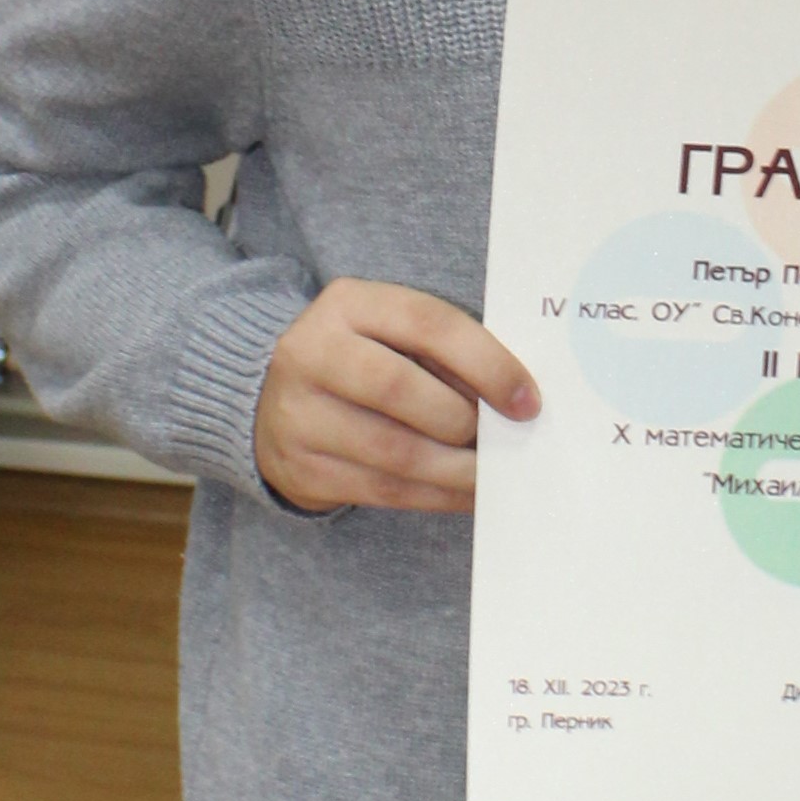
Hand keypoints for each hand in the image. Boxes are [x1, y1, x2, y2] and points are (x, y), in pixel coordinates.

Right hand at [253, 276, 537, 516]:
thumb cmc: (363, 361)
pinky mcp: (301, 469)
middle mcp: (310, 353)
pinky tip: (466, 492)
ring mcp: (297, 415)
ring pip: (395, 453)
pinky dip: (437, 496)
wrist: (272, 401)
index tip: (528, 400)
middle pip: (400, 390)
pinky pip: (384, 491)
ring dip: (459, 470)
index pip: (427, 324)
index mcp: (347, 304)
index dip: (486, 363)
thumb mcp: (393, 333)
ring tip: (495, 474)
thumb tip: (515, 401)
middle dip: (465, 421)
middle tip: (505, 439)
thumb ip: (446, 353)